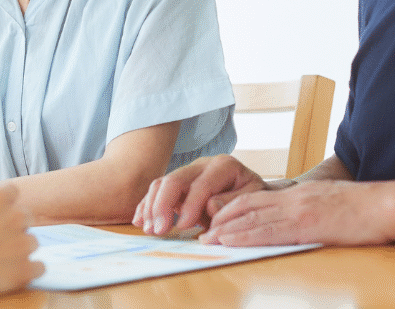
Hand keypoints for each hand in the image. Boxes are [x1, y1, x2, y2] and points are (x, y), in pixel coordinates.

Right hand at [0, 185, 43, 299]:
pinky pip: (39, 267)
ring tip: (0, 259)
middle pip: (25, 217)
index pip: (12, 192)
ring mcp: (23, 244)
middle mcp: (15, 217)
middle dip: (13, 225)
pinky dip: (29, 270)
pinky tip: (14, 272)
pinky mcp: (25, 270)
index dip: (3, 203)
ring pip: (31, 242)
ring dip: (19, 248)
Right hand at [134, 155, 266, 235]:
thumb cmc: (253, 196)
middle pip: (175, 180)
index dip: (190, 205)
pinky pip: (156, 191)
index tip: (182, 227)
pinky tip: (139, 220)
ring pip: (161, 184)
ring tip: (149, 229)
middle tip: (158, 229)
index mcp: (223, 165)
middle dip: (163, 205)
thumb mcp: (254, 198)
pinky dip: (146, 205)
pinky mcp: (178, 184)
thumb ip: (234, 202)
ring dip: (152, 207)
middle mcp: (201, 165)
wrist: (252, 190)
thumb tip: (210, 205)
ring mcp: (187, 172)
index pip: (201, 185)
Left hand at [200, 180, 392, 245]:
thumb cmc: (364, 208)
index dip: (231, 210)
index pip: (255, 199)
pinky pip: (268, 232)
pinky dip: (244, 237)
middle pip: (245, 207)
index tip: (215, 221)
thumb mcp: (328, 202)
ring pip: (251, 219)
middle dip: (221, 221)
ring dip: (226, 231)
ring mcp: (297, 211)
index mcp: (297, 194)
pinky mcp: (305, 226)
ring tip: (207, 240)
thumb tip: (296, 221)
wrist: (386, 205)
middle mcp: (291, 199)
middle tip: (201, 233)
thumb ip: (308, 209)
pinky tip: (230, 242)